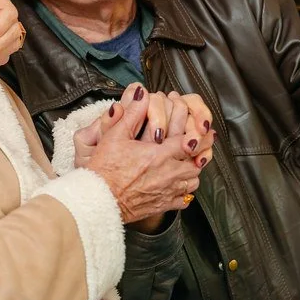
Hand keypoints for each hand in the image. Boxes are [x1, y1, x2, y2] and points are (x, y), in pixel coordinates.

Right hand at [85, 94, 203, 224]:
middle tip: (194, 147)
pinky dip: (184, 191)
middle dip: (197, 154)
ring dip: (192, 172)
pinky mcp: (163, 205)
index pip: (190, 141)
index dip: (197, 135)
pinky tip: (176, 184)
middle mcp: (169, 174)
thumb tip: (142, 94)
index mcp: (160, 154)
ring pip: (193, 181)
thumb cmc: (105, 169)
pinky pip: (184, 199)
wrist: (99, 199)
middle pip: (196, 163)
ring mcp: (168, 191)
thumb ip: (132, 114)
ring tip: (184, 164)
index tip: (199, 131)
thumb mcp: (115, 136)